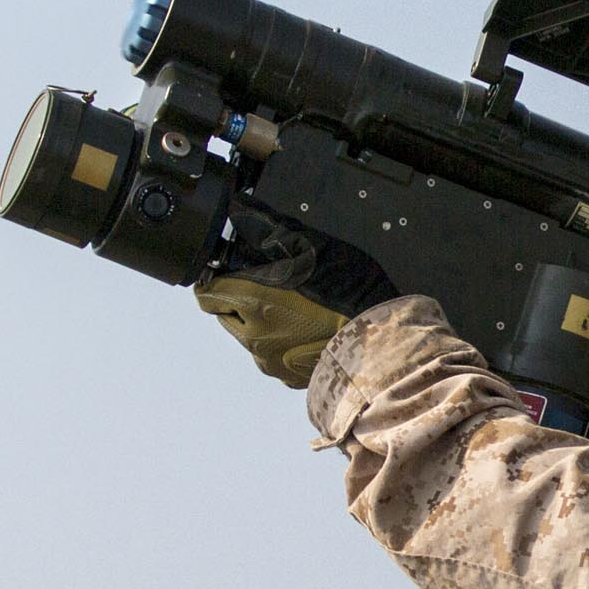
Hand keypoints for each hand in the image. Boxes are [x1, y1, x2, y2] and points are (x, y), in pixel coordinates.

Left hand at [193, 205, 397, 387]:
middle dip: (239, 302)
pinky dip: (281, 345)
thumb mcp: (312, 251)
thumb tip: (243, 211)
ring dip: (260, 325)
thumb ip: (270, 231)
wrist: (383, 345)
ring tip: (296, 314)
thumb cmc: (350, 297)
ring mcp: (269, 362)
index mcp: (252, 304)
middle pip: (225, 315)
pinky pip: (273, 357)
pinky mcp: (288, 378)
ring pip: (249, 337)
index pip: (206, 293)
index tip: (233, 274)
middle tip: (272, 290)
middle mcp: (252, 336)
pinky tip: (306, 335)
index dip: (218, 280)